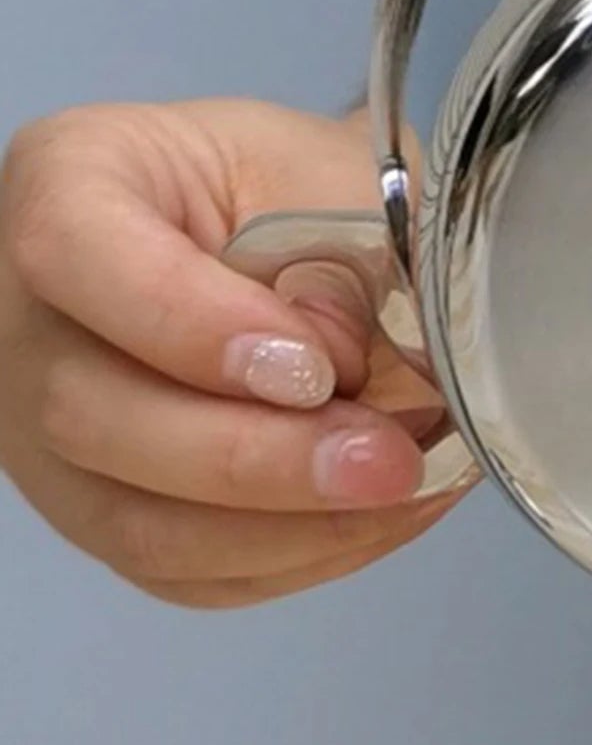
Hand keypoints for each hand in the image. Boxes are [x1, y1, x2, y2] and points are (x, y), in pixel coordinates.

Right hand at [0, 100, 463, 607]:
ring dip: (285, 527)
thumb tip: (340, 364)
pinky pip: (182, 570)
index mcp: (69, 183)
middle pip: (91, 415)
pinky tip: (382, 516)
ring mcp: (45, 430)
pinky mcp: (105, 509)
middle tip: (385, 459)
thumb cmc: (298, 186)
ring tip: (400, 489)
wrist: (293, 225)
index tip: (315, 368)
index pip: (78, 255)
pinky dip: (294, 555)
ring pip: (132, 521)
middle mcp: (24, 317)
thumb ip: (337, 255)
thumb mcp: (330, 174)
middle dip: (258, 458)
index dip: (194, 326)